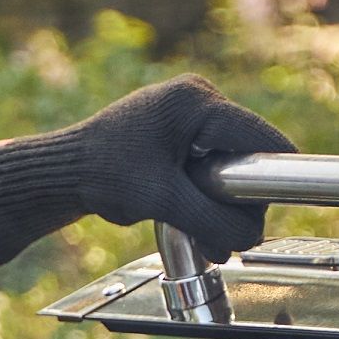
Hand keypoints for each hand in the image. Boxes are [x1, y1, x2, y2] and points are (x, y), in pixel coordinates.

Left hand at [0, 76, 298, 269]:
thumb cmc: (103, 175)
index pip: (262, 139)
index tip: (270, 213)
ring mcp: (191, 114)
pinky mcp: (182, 134)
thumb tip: (250, 239)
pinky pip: (210, 168)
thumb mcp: (163, 201)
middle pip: (249, 156)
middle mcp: (200, 99)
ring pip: (230, 167)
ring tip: (187, 221)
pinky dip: (202, 195)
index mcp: (199, 102)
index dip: (275, 178)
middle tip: (211, 231)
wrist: (63, 171)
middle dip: (235, 200)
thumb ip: (212, 220)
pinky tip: (181, 210)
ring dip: (217, 203)